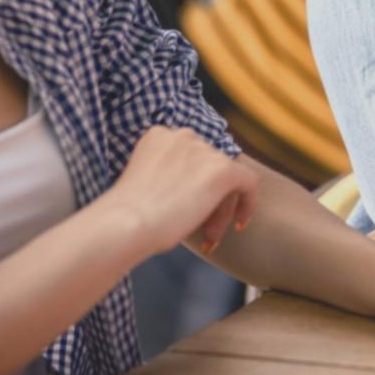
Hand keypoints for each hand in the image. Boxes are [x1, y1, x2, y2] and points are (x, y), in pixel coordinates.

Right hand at [101, 126, 258, 259]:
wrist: (126, 224)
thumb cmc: (127, 218)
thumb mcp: (146, 185)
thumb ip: (168, 177)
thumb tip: (190, 191)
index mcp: (159, 136)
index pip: (191, 158)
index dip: (192, 187)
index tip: (185, 212)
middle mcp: (183, 136)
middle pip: (209, 168)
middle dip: (208, 200)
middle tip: (202, 231)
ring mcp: (203, 151)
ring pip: (226, 180)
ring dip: (220, 210)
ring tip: (209, 238)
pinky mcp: (221, 170)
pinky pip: (249, 182)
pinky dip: (248, 203)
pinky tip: (239, 225)